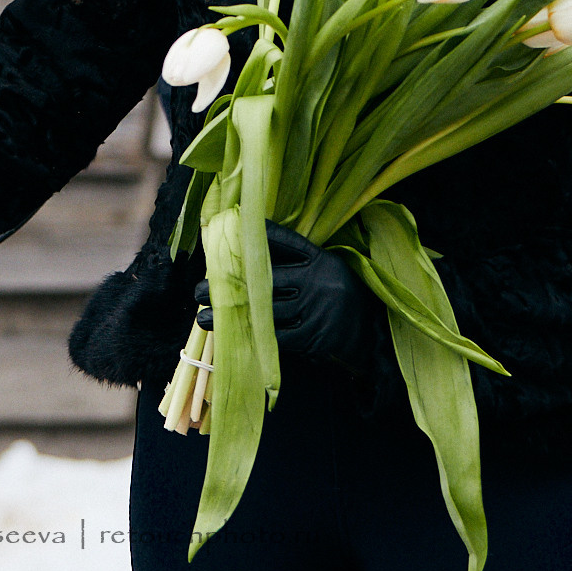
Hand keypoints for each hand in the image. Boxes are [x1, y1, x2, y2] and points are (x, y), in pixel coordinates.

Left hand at [192, 221, 387, 377]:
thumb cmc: (342, 294)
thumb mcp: (327, 267)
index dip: (257, 237)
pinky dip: (254, 337)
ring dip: (232, 315)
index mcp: (320, 259)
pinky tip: (233, 337)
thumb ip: (297, 259)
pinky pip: (278, 337)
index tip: (230, 233)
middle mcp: (318, 281)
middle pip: (265, 279)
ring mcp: (316, 309)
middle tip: (198, 290)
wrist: (373, 330)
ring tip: (203, 317)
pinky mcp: (314, 336)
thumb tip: (250, 249)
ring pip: (265, 311)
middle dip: (229, 284)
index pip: (284, 242)